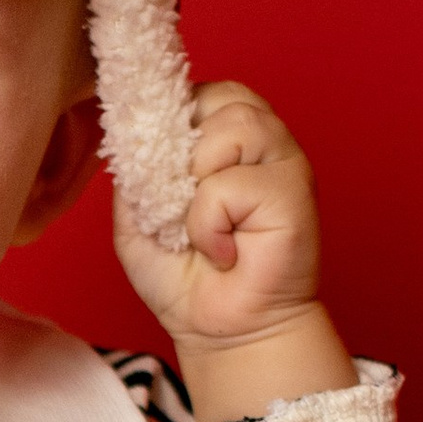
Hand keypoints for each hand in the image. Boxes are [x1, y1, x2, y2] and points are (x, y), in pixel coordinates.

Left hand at [114, 79, 354, 421]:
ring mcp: (283, 161)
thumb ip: (133, 165)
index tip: (158, 167)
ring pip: (231, 128)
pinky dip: (208, 225)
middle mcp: (261, 139)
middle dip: (183, 153)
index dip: (170, 120)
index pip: (197, 90)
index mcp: (227, 135)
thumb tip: (128, 125)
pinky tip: (222, 252)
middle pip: (218, 97)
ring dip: (197, 187)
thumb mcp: (136, 214)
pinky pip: (229, 184)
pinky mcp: (294, 192)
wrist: (218, 330)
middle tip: (182, 206)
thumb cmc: (184, 276)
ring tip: (203, 228)